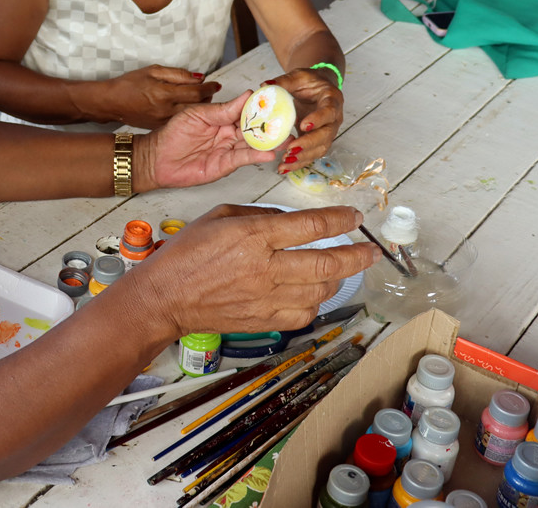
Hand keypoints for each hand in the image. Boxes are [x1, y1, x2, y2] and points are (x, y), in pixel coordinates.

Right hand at [99, 65, 220, 128]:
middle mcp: (167, 110)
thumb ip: (178, 74)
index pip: (196, 92)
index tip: (215, 84)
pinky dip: (188, 114)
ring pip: (191, 115)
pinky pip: (181, 120)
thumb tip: (198, 77)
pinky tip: (187, 106)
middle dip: (208, 98)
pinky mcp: (161, 126)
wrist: (112, 102)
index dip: (209, 87)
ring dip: (199, 107)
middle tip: (211, 90)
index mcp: (165, 94)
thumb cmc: (129, 84)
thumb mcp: (153, 71)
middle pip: (197, 106)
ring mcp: (164, 120)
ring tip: (200, 97)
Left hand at [135, 91, 275, 190]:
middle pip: (255, 129)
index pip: (247, 111)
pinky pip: (243, 159)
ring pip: (253, 145)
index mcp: (224, 118)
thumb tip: (248, 95)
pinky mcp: (225, 165)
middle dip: (272, 126)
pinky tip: (269, 153)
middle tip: (288, 121)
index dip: (262, 107)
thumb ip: (224, 109)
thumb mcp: (197, 114)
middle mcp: (229, 134)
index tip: (278, 101)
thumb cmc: (172, 134)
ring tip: (285, 139)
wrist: (156, 158)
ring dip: (270, 143)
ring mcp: (228, 150)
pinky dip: (256, 156)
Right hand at [142, 204, 380, 334]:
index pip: (310, 226)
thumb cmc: (186, 254)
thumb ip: (258, 215)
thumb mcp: (218, 217)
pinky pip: (305, 314)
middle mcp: (265, 268)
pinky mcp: (265, 320)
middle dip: (357, 255)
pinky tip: (315, 293)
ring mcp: (267, 298)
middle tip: (371, 250)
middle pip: (327, 262)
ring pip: (321, 290)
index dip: (339, 220)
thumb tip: (288, 221)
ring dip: (339, 279)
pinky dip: (316, 303)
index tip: (354, 218)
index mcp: (254, 236)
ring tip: (343, 269)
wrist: (165, 297)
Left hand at [262, 68, 343, 172]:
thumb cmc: (309, 82)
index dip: (318, 119)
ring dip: (303, 157)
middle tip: (291, 149)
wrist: (317, 89)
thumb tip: (264, 86)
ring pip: (320, 149)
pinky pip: (311, 154)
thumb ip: (283, 81)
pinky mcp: (318, 141)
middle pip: (326, 135)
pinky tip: (284, 168)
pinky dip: (299, 162)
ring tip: (286, 162)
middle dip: (309, 144)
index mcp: (332, 100)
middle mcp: (334, 119)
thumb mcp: (297, 77)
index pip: (328, 112)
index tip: (303, 126)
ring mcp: (327, 132)